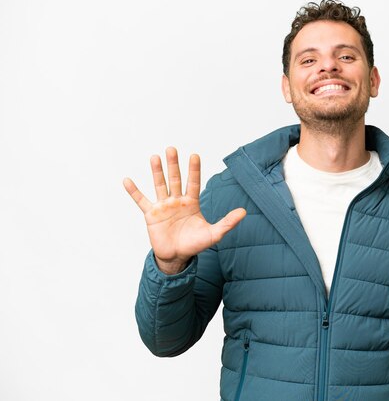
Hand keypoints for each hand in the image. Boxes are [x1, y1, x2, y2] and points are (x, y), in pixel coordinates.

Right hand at [123, 147, 245, 273]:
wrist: (177, 257)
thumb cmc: (195, 244)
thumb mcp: (214, 234)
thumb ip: (227, 222)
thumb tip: (244, 212)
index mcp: (192, 203)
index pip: (193, 182)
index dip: (194, 170)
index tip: (194, 155)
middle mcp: (177, 201)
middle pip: (175, 179)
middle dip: (174, 165)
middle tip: (172, 149)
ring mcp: (163, 206)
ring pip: (159, 185)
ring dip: (156, 172)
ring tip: (155, 157)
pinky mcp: (151, 215)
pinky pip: (141, 201)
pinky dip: (134, 191)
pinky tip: (127, 180)